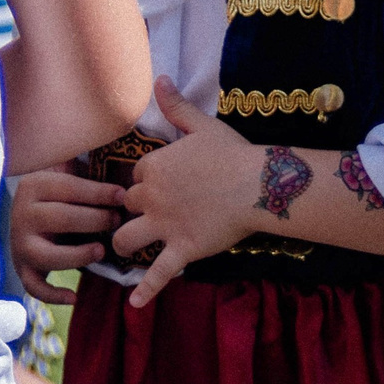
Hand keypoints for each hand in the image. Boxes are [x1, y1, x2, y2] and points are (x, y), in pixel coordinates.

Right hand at [7, 167, 127, 303]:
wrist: (28, 214)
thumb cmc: (62, 193)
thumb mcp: (70, 174)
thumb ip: (91, 173)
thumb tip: (127, 181)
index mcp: (34, 185)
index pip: (68, 188)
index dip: (98, 193)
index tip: (123, 196)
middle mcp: (22, 214)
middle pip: (60, 218)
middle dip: (94, 220)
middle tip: (117, 221)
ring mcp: (19, 243)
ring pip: (46, 255)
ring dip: (77, 255)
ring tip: (102, 251)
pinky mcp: (22, 268)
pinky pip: (34, 286)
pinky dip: (52, 295)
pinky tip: (73, 297)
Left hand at [111, 78, 265, 307]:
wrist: (259, 184)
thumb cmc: (233, 153)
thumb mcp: (202, 125)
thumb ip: (176, 106)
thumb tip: (160, 78)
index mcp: (153, 166)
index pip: (134, 178)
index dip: (144, 184)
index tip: (157, 187)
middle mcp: (151, 196)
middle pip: (128, 207)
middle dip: (135, 211)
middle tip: (147, 216)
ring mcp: (164, 225)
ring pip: (126, 238)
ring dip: (124, 243)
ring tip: (126, 249)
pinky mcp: (181, 249)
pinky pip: (158, 273)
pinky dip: (145, 290)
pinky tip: (134, 305)